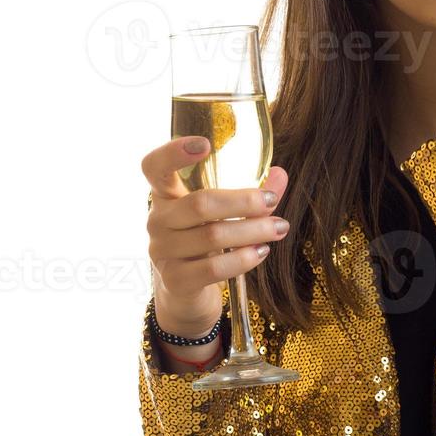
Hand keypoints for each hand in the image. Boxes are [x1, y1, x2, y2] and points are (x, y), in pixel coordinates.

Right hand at [141, 136, 289, 336]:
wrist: (186, 292)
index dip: (174, 152)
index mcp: (165, 195)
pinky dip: (242, 259)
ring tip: (279, 228)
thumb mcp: (224, 215)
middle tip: (272, 202)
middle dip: (244, 202)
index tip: (205, 144)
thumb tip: (280, 173)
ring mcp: (162, 251)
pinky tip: (261, 252)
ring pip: (212, 236)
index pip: (155, 166)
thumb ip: (250, 195)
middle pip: (200, 204)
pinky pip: (213, 268)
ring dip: (253, 231)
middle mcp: (157, 221)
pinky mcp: (175, 280)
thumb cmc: (205, 243)